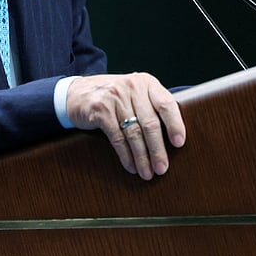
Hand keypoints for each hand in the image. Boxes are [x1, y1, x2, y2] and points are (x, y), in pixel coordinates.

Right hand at [65, 72, 184, 179]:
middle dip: (157, 150)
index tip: (179, 143)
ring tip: (147, 172)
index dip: (175, 124)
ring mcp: (114, 97)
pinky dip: (126, 155)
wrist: (77, 92)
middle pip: (150, 123)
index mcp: (146, 82)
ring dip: (142, 157)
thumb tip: (174, 138)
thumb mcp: (135, 93)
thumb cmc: (114, 97)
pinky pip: (117, 137)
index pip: (166, 103)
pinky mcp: (100, 110)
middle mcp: (132, 87)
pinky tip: (131, 166)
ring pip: (134, 133)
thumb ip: (152, 106)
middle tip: (162, 168)